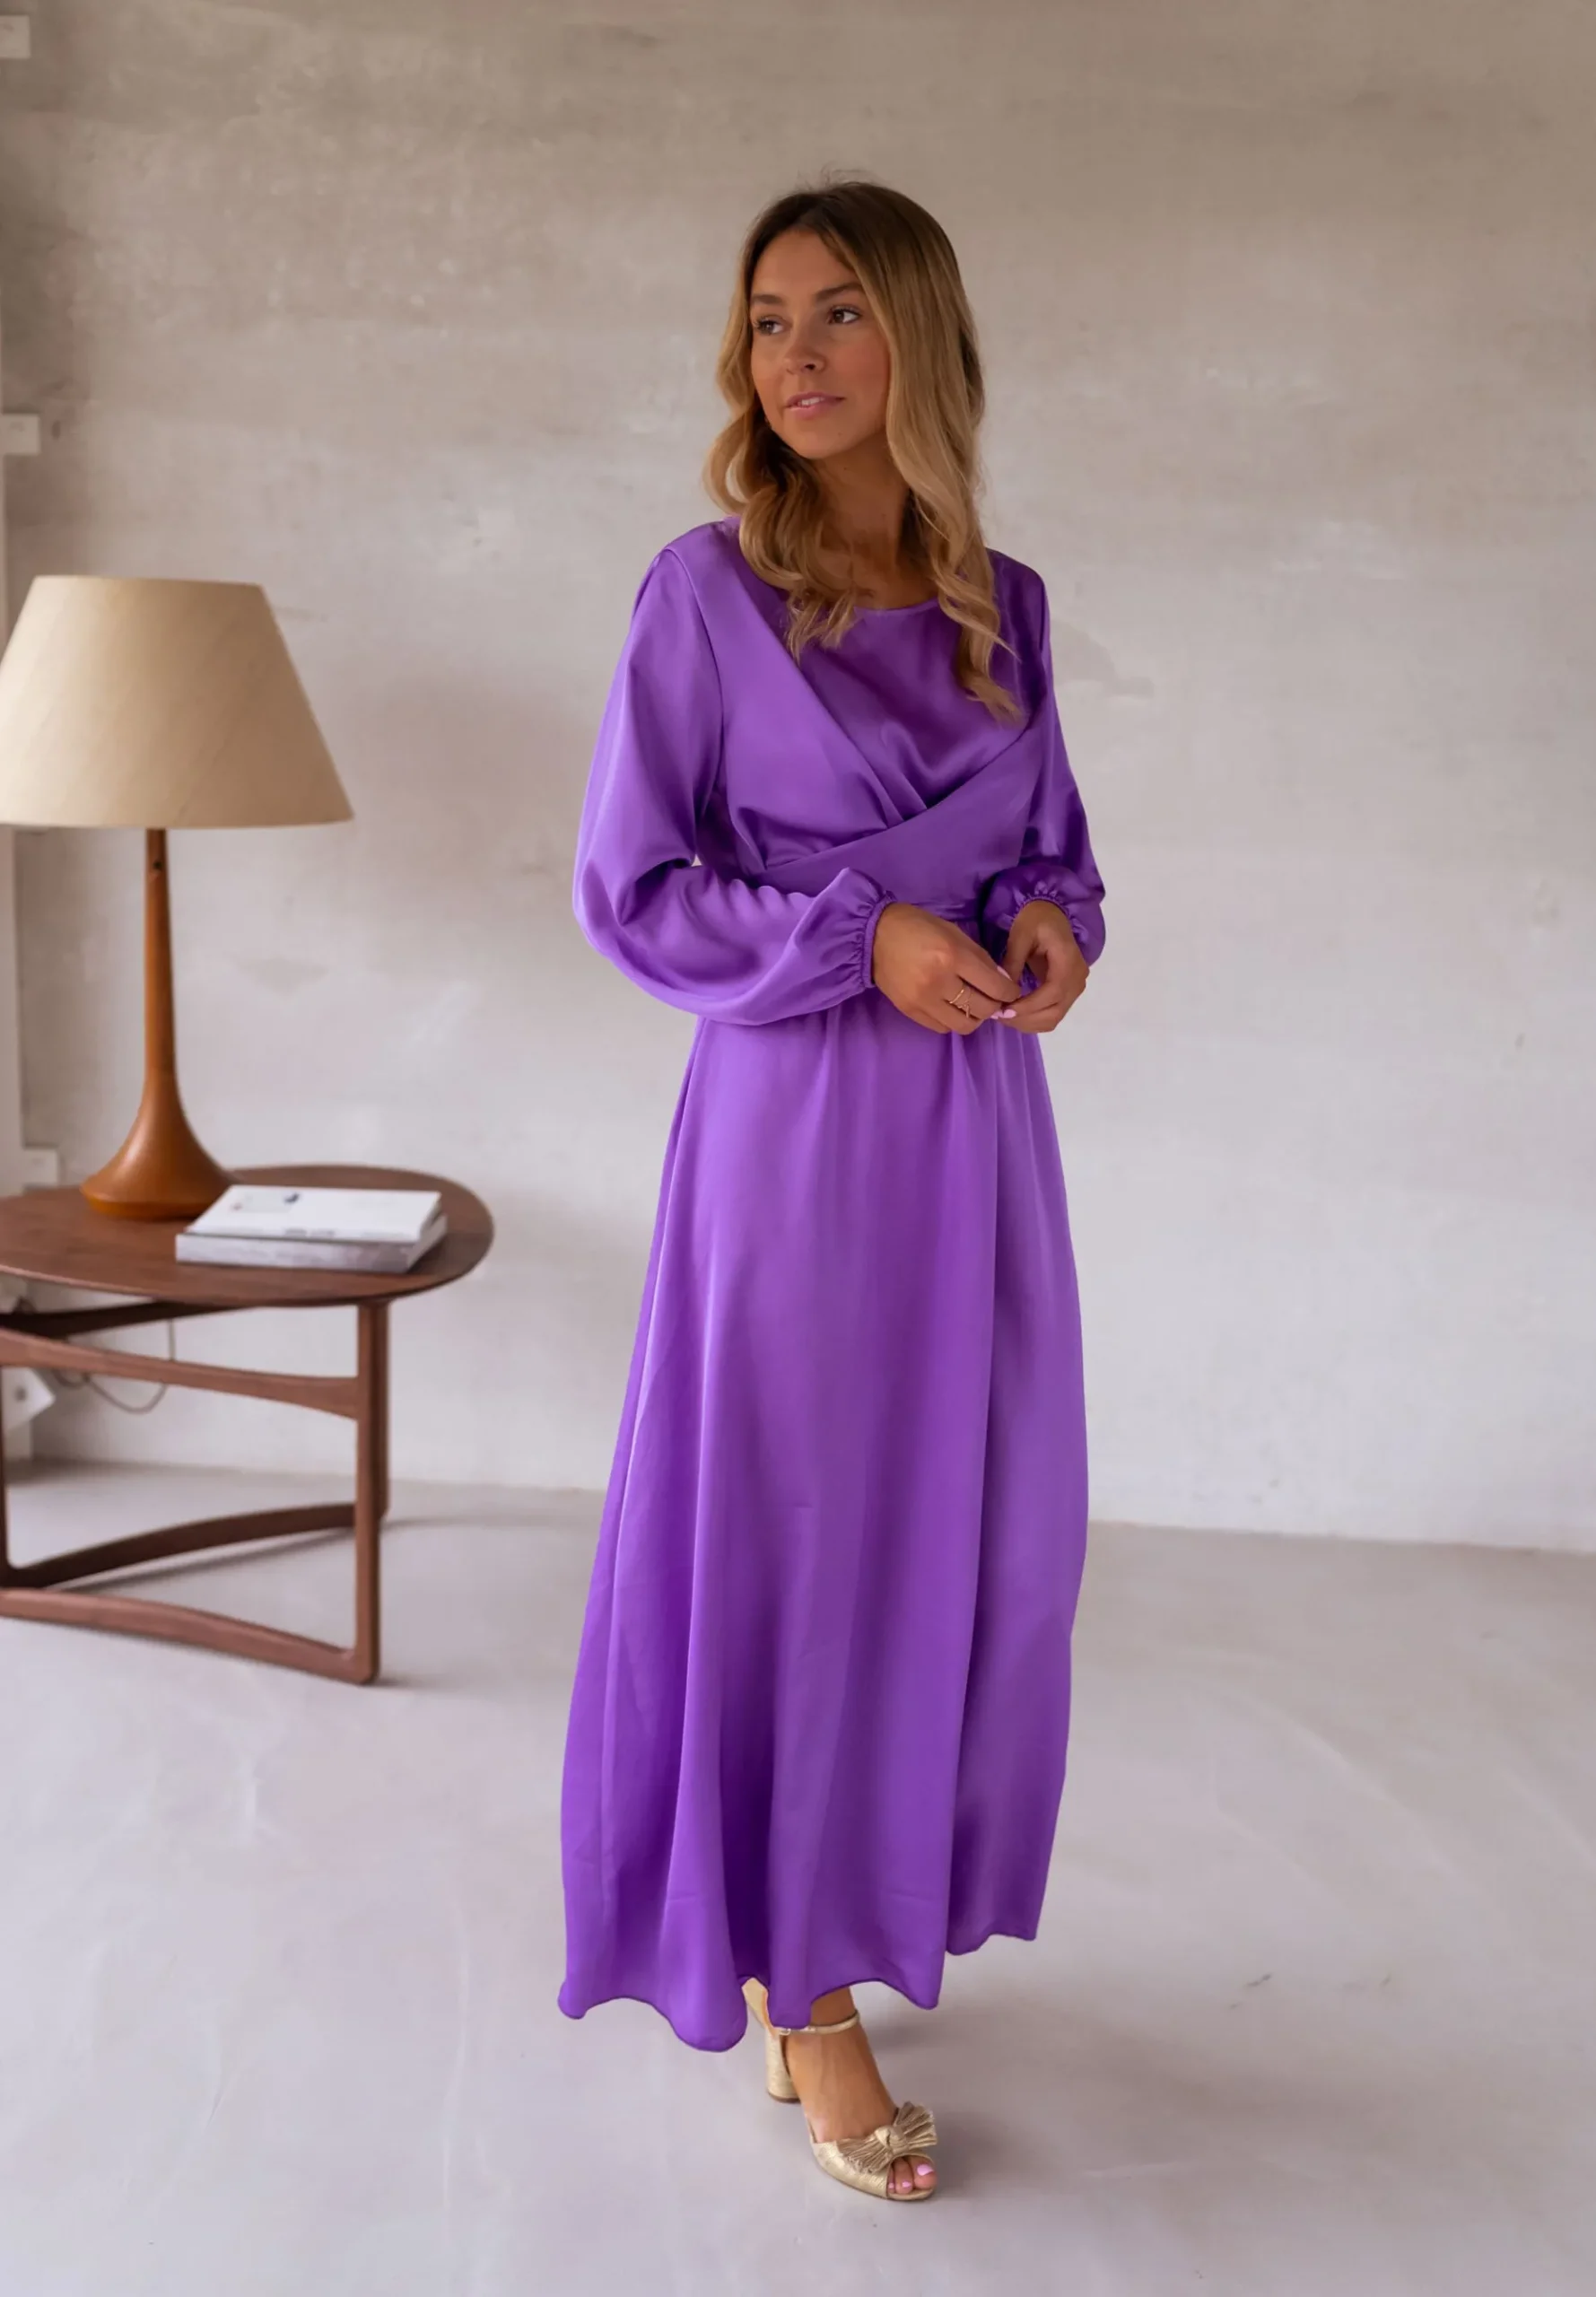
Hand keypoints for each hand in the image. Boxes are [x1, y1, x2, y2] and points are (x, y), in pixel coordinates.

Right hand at [871, 902, 1020, 1034]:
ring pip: (963, 1025)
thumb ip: (980, 959)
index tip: (1010, 991)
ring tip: (972, 1006)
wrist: (874, 935)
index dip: (1009, 992)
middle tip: (993, 999)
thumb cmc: (918, 927)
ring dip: (974, 1018)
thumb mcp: (954, 933)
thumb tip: (1002, 983)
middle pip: (982, 1009)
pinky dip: (952, 1020)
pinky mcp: (909, 1011)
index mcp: (952, 956)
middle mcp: (938, 981)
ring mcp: (922, 999)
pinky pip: (942, 1027)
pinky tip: (951, 1007)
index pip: (994, 987)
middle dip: (994, 1006)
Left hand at [996, 900, 1088, 1032]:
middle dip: (1025, 1019)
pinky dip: (1034, 1020)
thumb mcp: (1020, 935)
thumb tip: (1003, 992)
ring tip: (1003, 1016)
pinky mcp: (1068, 992)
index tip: (1005, 1010)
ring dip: (1028, 1023)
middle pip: (1055, 1011)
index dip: (1030, 1006)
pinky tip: (1015, 1013)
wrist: (1050, 914)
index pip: (1053, 992)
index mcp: (1069, 960)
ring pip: (1054, 1018)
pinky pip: (1053, 1014)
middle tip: (998, 1016)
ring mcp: (1075, 987)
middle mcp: (1077, 978)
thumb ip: (1013, 962)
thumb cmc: (1035, 919)